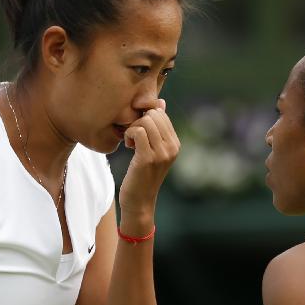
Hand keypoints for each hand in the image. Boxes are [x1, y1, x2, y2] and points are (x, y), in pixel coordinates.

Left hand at [119, 99, 179, 218]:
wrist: (139, 202)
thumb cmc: (143, 175)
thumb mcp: (153, 150)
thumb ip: (158, 128)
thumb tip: (161, 102)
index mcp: (175, 144)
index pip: (161, 114)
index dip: (145, 119)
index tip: (140, 134)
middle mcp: (172, 148)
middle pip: (153, 114)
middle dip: (139, 121)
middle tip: (133, 138)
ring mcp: (162, 153)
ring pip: (145, 121)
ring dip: (133, 128)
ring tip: (131, 142)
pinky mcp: (148, 158)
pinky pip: (137, 131)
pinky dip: (129, 134)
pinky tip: (128, 146)